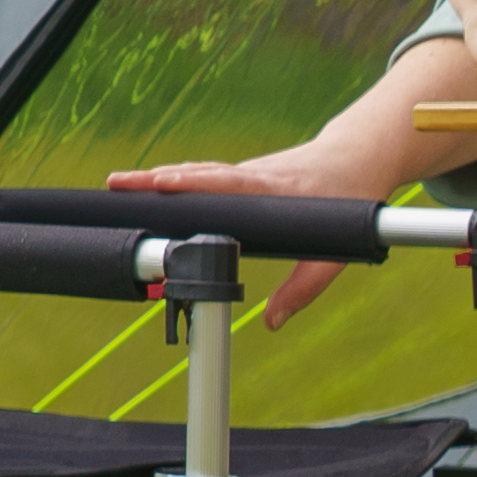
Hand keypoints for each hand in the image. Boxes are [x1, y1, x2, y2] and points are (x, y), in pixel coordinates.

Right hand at [110, 157, 362, 327]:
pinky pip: (203, 176)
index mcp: (274, 188)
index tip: (162, 185)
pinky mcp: (243, 175)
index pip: (228, 182)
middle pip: (199, 174)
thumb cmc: (349, 197)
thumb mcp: (338, 248)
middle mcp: (254, 174)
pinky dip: (175, 180)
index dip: (195, 184)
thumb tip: (272, 321)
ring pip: (197, 172)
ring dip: (158, 177)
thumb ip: (307, 287)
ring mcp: (247, 172)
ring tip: (118, 185)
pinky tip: (148, 189)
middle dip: (157, 178)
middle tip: (117, 184)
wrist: (360, 155)